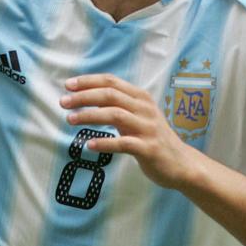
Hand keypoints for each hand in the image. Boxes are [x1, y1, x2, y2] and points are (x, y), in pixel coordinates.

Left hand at [60, 74, 198, 189]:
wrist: (182, 163)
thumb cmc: (152, 137)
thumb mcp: (137, 116)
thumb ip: (117, 105)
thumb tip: (86, 97)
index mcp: (141, 97)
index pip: (111, 82)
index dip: (88, 81)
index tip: (67, 85)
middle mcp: (145, 109)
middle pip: (110, 95)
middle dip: (84, 97)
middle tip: (63, 102)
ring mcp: (148, 128)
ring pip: (115, 115)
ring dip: (90, 116)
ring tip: (70, 120)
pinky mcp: (149, 148)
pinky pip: (124, 143)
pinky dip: (105, 143)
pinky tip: (89, 144)